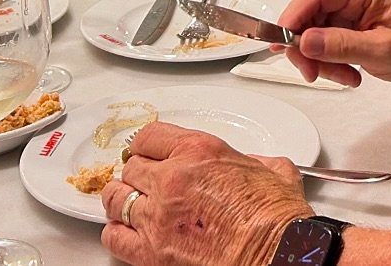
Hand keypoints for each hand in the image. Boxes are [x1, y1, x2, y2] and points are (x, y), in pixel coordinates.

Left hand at [102, 122, 310, 265]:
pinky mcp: (150, 253)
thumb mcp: (273, 170)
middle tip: (145, 181)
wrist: (276, 255)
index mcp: (199, 151)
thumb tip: (251, 165)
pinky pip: (114, 238)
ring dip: (122, 200)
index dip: (146, 145)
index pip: (150, 136)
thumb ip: (254, 161)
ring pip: (116, 199)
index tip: (146, 152)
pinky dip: (116, 234)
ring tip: (130, 204)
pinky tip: (126, 232)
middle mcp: (172, 179)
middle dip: (137, 174)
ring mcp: (157, 217)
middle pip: (131, 167)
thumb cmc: (276, 220)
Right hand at [279, 0, 390, 88]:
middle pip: (306, 12)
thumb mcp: (383, 50)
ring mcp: (344, 2)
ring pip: (310, 29)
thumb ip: (343, 45)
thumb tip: (306, 41)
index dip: (292, 17)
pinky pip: (320, 38)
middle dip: (305, 47)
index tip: (281, 43)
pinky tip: (348, 72)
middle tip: (313, 73)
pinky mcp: (341, 17)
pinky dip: (328, 59)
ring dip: (320, 59)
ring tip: (346, 77)